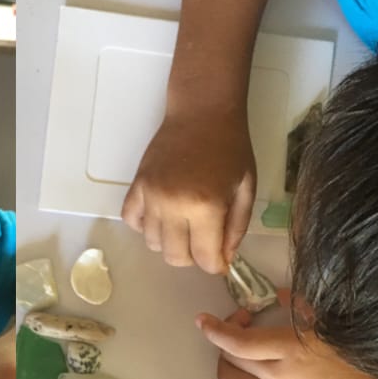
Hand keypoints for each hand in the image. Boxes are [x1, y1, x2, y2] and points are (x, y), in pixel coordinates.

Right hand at [122, 109, 255, 273]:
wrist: (201, 113)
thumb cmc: (230, 148)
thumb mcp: (245, 189)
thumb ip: (235, 228)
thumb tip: (222, 259)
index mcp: (206, 207)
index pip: (205, 259)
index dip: (215, 265)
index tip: (220, 260)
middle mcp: (173, 206)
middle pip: (175, 257)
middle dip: (192, 257)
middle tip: (203, 241)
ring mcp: (151, 196)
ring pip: (152, 243)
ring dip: (170, 241)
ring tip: (184, 224)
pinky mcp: (137, 187)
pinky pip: (131, 221)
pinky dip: (145, 225)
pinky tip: (161, 215)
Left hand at [197, 291, 377, 378]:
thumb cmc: (352, 366)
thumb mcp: (331, 328)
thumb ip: (301, 308)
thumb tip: (276, 294)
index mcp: (292, 350)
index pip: (240, 342)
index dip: (216, 330)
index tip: (203, 319)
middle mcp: (277, 376)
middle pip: (231, 356)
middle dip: (226, 336)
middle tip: (241, 324)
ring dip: (224, 361)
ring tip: (238, 351)